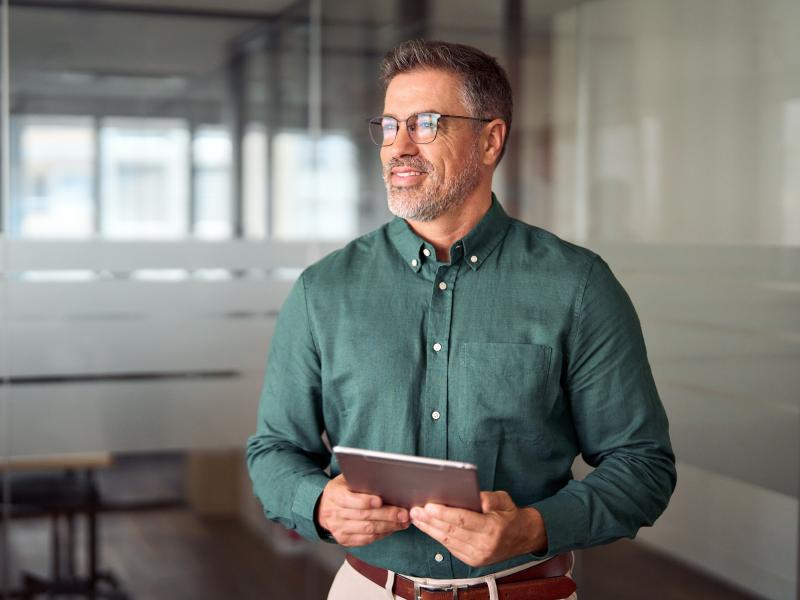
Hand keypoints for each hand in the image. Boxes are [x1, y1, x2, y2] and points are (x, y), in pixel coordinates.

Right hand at [316, 474, 409, 546]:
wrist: (322, 508)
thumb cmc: (340, 490)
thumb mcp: (345, 480)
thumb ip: (359, 480)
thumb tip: (383, 479)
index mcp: (335, 495)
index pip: (351, 500)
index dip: (366, 501)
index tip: (380, 500)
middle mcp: (335, 513)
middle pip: (364, 516)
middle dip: (387, 515)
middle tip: (403, 514)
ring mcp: (339, 528)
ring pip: (367, 530)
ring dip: (388, 526)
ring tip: (402, 522)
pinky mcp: (344, 539)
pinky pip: (366, 539)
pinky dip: (381, 535)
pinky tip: (391, 529)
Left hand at [409, 490, 547, 566]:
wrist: (523, 537)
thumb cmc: (510, 515)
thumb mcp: (504, 500)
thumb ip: (490, 498)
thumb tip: (477, 498)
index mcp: (492, 529)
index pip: (463, 520)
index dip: (444, 513)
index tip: (428, 505)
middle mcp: (484, 545)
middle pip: (451, 531)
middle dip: (430, 520)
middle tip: (415, 511)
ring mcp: (477, 556)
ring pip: (448, 541)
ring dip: (430, 529)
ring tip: (416, 519)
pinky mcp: (473, 560)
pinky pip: (451, 548)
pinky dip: (437, 537)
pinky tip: (428, 528)